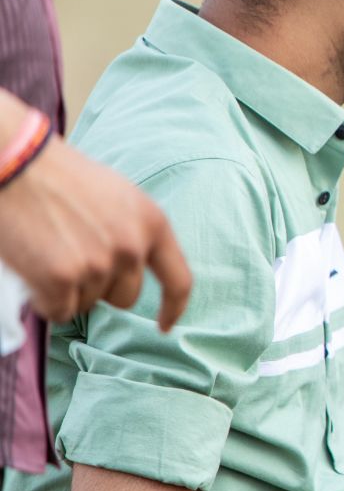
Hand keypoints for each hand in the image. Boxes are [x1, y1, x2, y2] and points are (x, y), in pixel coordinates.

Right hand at [0, 136, 191, 328]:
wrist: (17, 164)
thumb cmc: (61, 177)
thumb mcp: (119, 198)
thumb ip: (133, 232)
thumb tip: (130, 270)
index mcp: (153, 223)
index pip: (179, 281)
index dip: (173, 308)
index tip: (164, 326)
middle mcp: (132, 247)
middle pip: (126, 297)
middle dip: (101, 288)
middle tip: (72, 259)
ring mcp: (98, 265)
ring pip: (87, 305)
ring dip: (68, 290)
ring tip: (49, 252)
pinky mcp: (61, 279)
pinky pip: (60, 312)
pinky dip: (45, 301)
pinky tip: (34, 271)